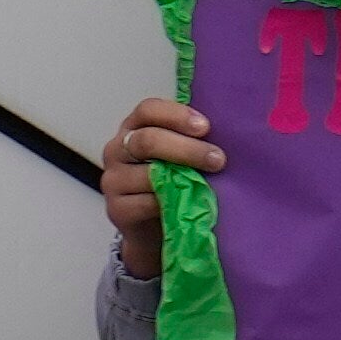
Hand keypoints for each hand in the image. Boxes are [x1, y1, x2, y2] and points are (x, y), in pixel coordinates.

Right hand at [100, 95, 219, 273]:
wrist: (154, 229)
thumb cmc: (171, 182)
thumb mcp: (177, 155)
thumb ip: (189, 139)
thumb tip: (227, 131)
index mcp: (133, 128)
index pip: (147, 110)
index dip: (176, 115)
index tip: (206, 127)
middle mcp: (117, 150)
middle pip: (147, 141)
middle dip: (186, 149)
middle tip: (218, 159)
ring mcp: (113, 181)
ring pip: (147, 174)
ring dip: (183, 179)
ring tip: (209, 185)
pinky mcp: (117, 209)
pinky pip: (145, 203)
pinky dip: (170, 203)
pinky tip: (187, 204)